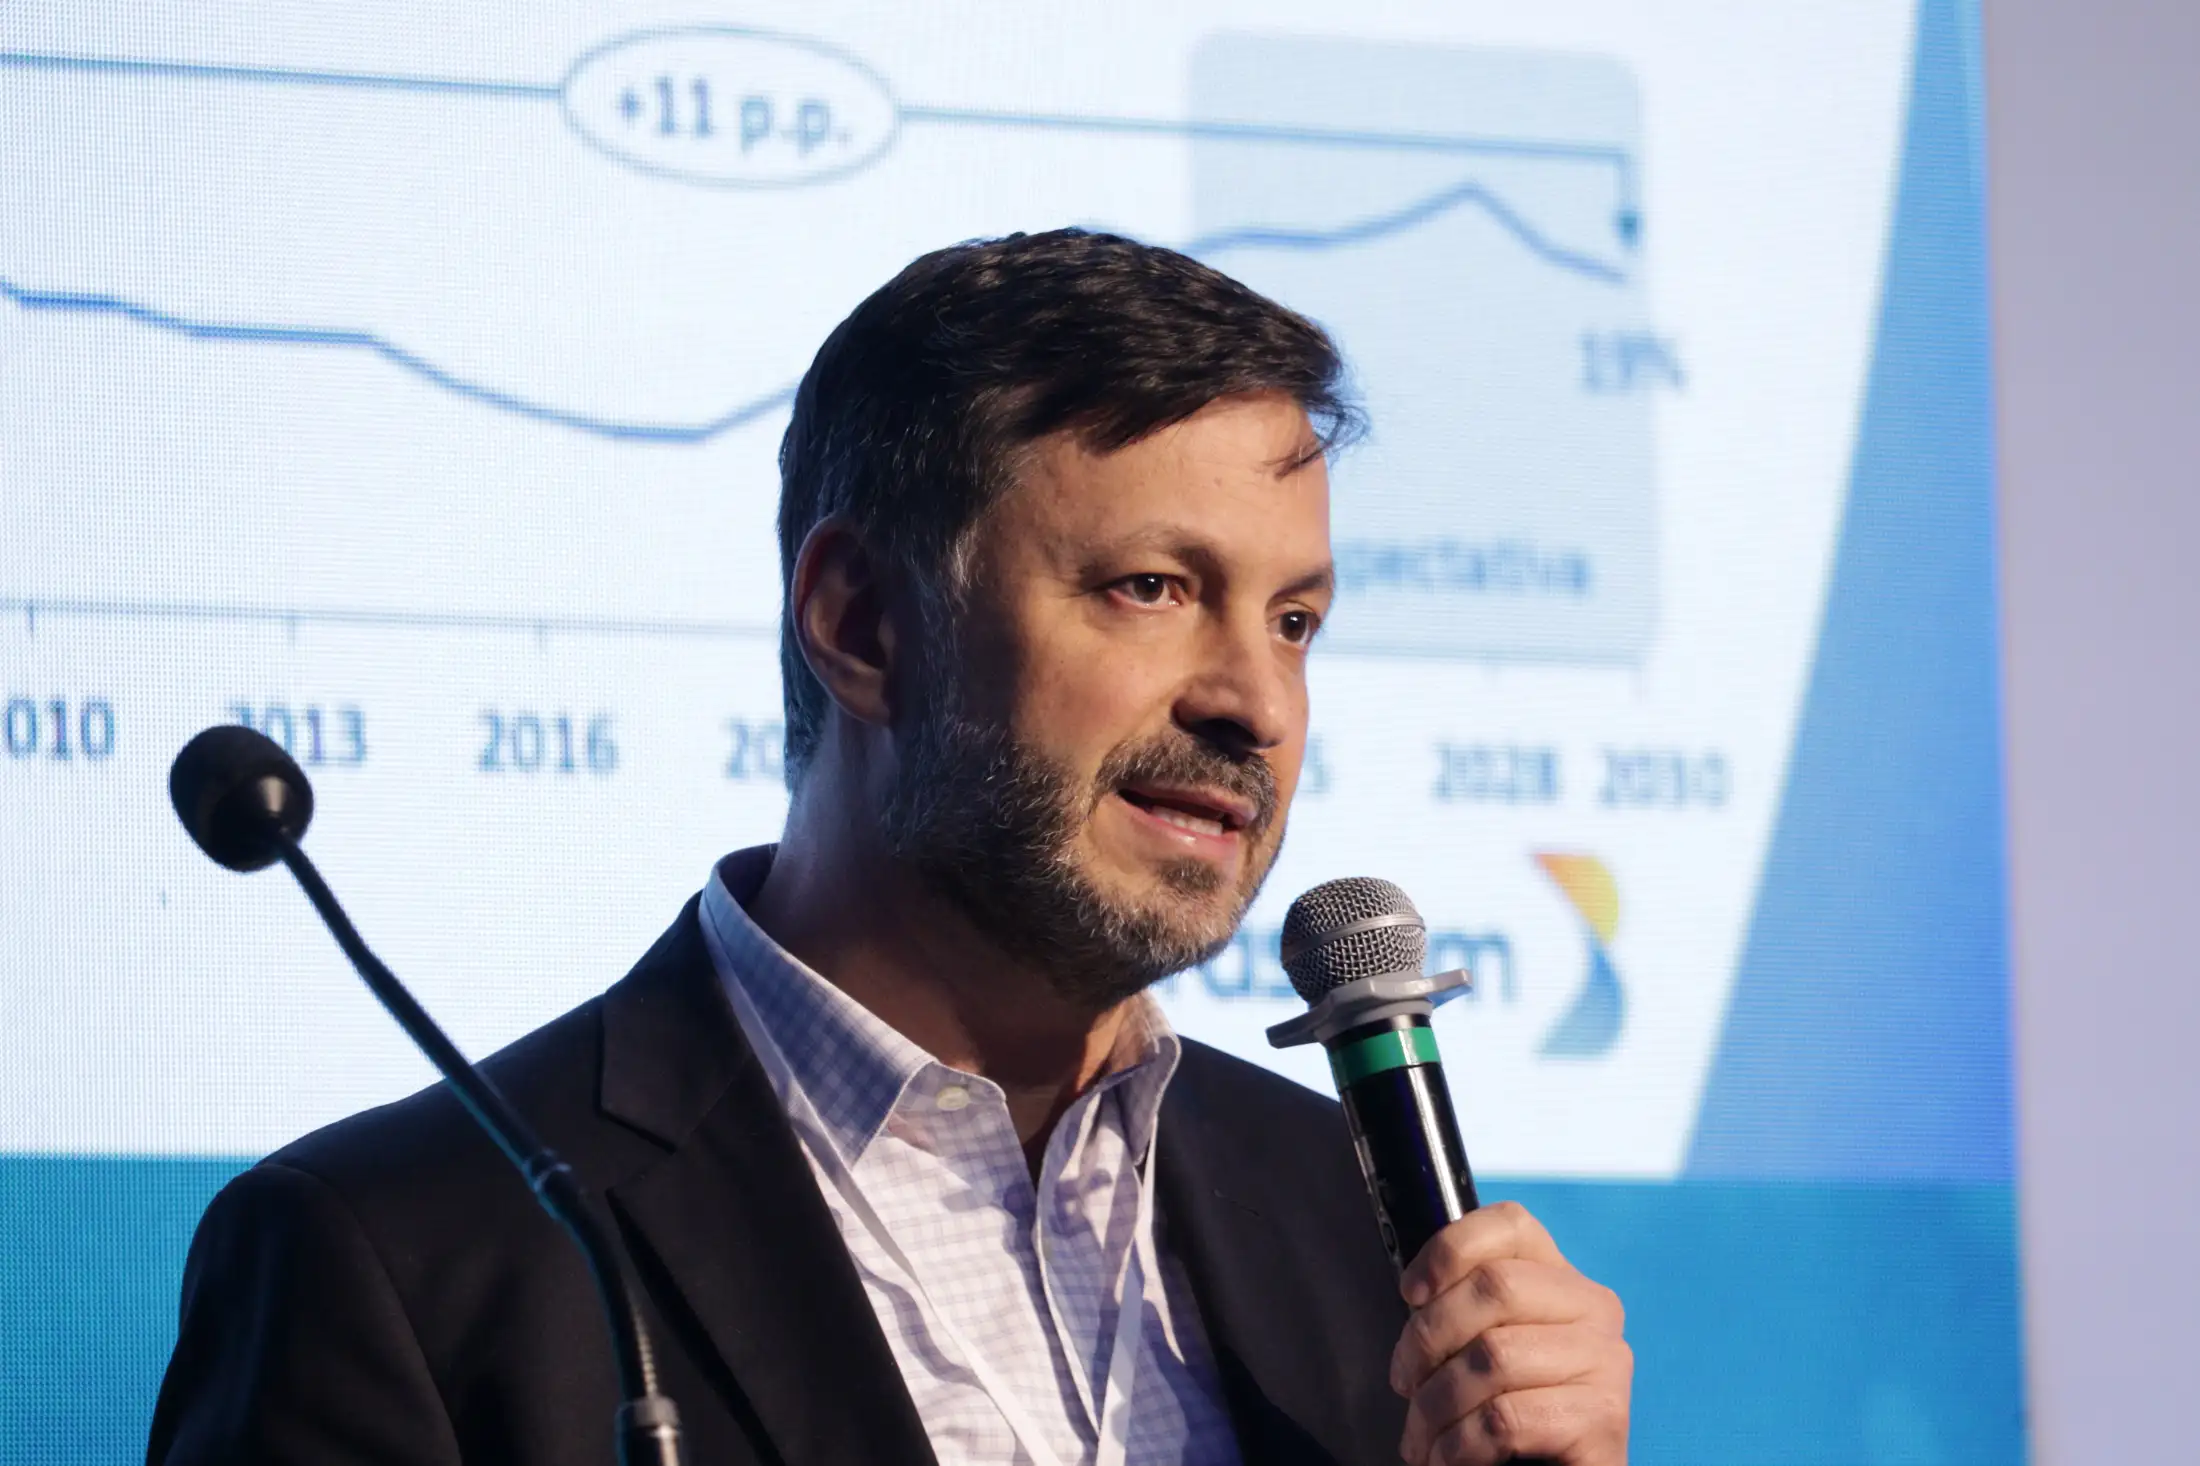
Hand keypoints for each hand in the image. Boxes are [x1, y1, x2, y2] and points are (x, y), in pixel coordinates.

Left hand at [1388, 1201, 1630, 1463]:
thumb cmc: (1516, 1411)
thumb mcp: (1488, 1344)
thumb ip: (1465, 1308)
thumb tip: (1414, 1293)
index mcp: (1563, 1279)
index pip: (1511, 1224)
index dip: (1449, 1248)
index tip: (1411, 1294)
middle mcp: (1594, 1309)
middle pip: (1494, 1286)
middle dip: (1428, 1338)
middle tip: (1404, 1385)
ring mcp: (1606, 1362)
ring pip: (1493, 1357)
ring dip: (1435, 1406)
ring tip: (1421, 1439)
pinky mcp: (1603, 1420)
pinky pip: (1505, 1420)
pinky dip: (1460, 1445)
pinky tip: (1449, 1458)